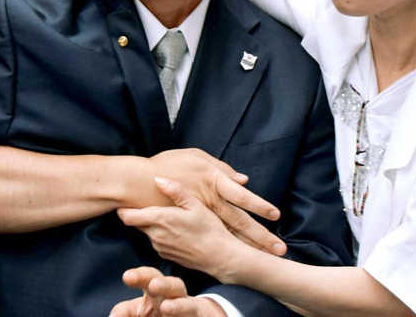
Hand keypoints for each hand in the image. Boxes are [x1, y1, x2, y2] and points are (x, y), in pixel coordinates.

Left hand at [109, 266, 225, 316]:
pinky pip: (190, 310)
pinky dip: (181, 310)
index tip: (127, 277)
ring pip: (182, 297)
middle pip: (167, 281)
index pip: (148, 277)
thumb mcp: (141, 311)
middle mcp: (171, 295)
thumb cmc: (160, 313)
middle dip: (159, 281)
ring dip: (174, 301)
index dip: (139, 275)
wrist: (196, 316)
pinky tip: (169, 311)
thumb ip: (125, 311)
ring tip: (164, 308)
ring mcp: (185, 305)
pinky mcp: (195, 313)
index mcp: (155, 291)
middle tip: (151, 285)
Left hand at [118, 178, 250, 280]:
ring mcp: (159, 247)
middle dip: (136, 212)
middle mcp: (155, 235)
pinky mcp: (164, 254)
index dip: (122, 207)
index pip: (127, 216)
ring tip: (162, 211)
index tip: (124, 198)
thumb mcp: (196, 205)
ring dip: (149, 222)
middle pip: (135, 222)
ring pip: (146, 230)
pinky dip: (158, 232)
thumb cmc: (210, 228)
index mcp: (161, 220)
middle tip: (140, 199)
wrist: (219, 256)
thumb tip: (157, 178)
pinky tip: (173, 226)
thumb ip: (175, 191)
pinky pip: (155, 239)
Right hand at [147, 149, 285, 254]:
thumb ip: (221, 168)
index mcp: (213, 183)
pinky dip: (224, 248)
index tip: (276, 216)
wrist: (136, 183)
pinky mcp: (189, 230)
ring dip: (247, 247)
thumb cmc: (167, 165)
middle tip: (280, 250)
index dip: (260, 206)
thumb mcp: (195, 157)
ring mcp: (199, 219)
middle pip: (240, 223)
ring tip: (265, 258)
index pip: (242, 197)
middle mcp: (209, 203)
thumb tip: (243, 179)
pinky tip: (235, 256)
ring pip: (228, 235)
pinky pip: (210, 240)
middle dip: (261, 237)